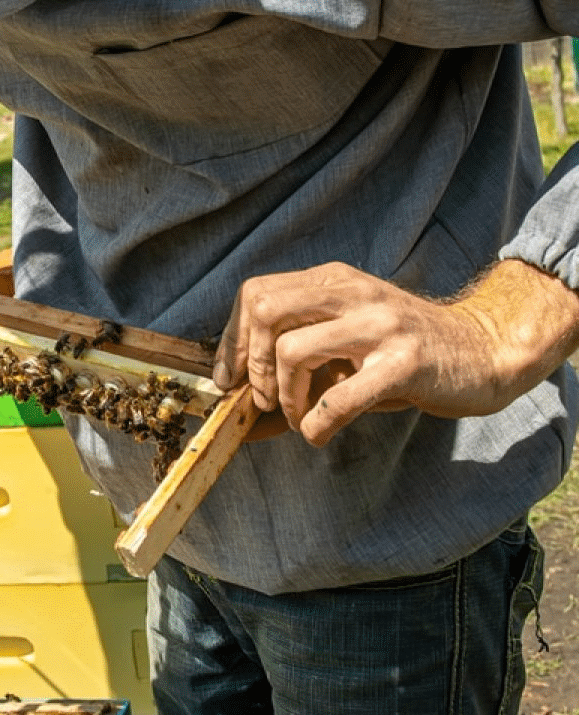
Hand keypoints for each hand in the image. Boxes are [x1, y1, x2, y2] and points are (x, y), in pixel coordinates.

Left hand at [213, 260, 578, 446]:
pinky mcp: (404, 362)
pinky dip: (315, 425)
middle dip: (253, 365)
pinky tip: (319, 433)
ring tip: (298, 417)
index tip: (230, 379)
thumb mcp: (347, 336)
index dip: (232, 340)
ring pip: (293, 351)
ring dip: (284, 398)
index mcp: (332, 281)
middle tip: (265, 400)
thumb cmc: (403, 351)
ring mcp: (379, 324)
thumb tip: (237, 398)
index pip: (256, 293)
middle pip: (264, 310)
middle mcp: (352, 292)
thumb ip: (298, 352)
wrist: (483, 351)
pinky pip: (337, 398)